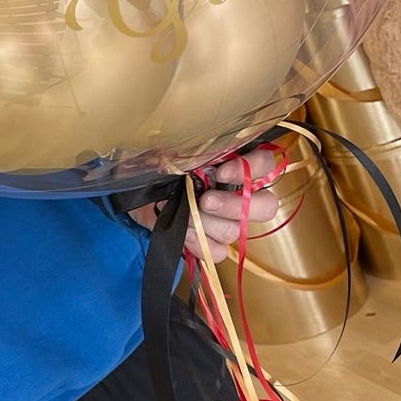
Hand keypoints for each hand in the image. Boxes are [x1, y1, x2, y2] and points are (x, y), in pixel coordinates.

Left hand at [132, 148, 281, 263]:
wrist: (135, 192)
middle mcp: (238, 193)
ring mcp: (227, 220)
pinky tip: (183, 234)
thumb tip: (202, 156)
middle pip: (265, 206)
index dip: (250, 169)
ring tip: (182, 214)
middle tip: (205, 201)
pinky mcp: (211, 242)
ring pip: (235, 230)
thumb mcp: (172, 148)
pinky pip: (219, 252)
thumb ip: (194, 149)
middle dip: (234, 206)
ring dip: (205, 224)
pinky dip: (199, 244)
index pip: (265, 164)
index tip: (219, 172)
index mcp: (234, 164)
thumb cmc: (155, 164)